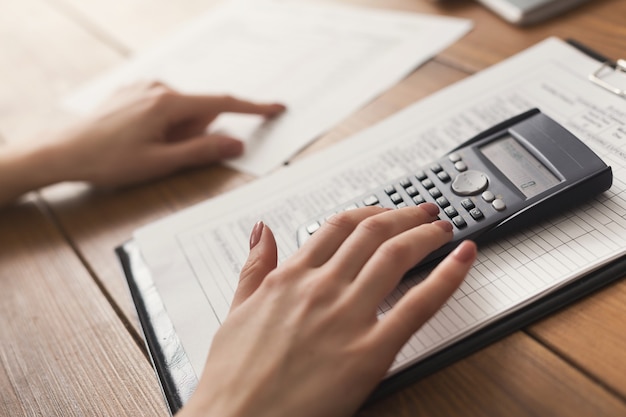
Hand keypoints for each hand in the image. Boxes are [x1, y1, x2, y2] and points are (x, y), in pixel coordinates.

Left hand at [54, 82, 285, 186]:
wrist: (62, 151)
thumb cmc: (108, 160)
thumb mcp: (160, 163)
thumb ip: (202, 151)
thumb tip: (236, 144)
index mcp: (167, 103)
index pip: (222, 103)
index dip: (252, 108)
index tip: (276, 108)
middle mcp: (157, 87)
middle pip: (199, 112)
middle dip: (194, 134)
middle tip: (167, 154)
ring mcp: (143, 87)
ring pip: (181, 111)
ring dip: (176, 132)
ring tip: (146, 148)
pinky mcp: (133, 92)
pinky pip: (163, 107)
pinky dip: (162, 124)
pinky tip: (137, 138)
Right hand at [178, 204, 476, 416]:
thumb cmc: (233, 378)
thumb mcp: (237, 311)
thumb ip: (254, 267)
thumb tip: (261, 231)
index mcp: (290, 278)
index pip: (338, 227)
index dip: (370, 213)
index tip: (386, 212)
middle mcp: (321, 288)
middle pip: (373, 233)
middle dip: (405, 216)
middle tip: (424, 212)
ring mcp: (347, 316)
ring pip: (395, 255)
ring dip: (425, 234)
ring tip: (442, 229)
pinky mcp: (370, 352)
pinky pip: (418, 305)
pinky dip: (447, 277)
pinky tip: (463, 259)